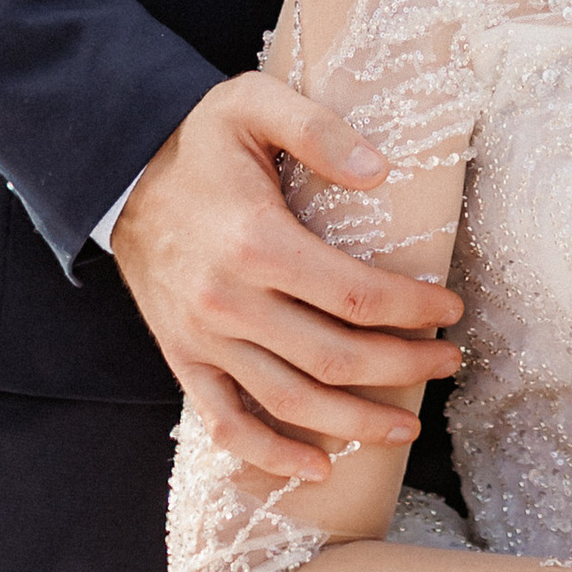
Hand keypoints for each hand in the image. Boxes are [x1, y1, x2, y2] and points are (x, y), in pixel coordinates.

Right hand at [109, 72, 463, 487]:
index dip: (414, 310)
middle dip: (404, 369)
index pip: (357, 296)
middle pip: (336, 358)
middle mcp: (229, 301)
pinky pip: (227, 424)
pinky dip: (272, 455)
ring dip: (357, 423)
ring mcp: (204, 339)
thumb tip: (382, 170)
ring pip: (293, 402)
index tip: (451, 309)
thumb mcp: (255, 104)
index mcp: (256, 241)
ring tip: (407, 424)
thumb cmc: (201, 139)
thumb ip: (320, 129)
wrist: (120, 173)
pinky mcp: (183, 359)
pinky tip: (319, 468)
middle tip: (447, 362)